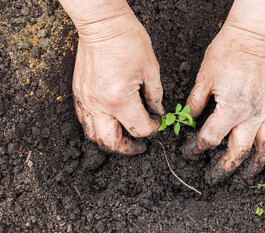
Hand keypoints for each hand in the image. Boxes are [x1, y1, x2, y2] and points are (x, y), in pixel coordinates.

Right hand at [72, 8, 163, 154]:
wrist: (102, 24)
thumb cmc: (128, 41)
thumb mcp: (151, 70)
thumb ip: (155, 97)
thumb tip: (157, 114)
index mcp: (119, 99)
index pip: (138, 129)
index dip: (153, 130)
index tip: (158, 124)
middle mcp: (99, 104)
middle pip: (111, 143)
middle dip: (129, 149)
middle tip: (140, 146)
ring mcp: (85, 100)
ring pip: (94, 135)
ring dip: (111, 141)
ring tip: (125, 137)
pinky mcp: (78, 94)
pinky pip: (85, 121)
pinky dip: (98, 128)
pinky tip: (111, 123)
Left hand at [186, 24, 264, 184]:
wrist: (249, 39)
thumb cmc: (225, 55)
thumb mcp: (202, 80)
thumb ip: (194, 104)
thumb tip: (184, 120)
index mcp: (231, 109)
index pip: (210, 137)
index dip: (195, 148)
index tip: (188, 152)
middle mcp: (252, 115)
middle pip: (238, 150)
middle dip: (224, 168)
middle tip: (213, 179)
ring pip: (264, 147)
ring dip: (255, 164)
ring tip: (246, 177)